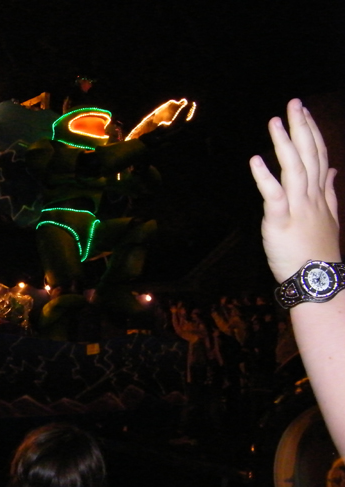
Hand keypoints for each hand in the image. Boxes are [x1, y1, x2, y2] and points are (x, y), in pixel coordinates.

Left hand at [250, 98, 339, 282]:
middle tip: (293, 103)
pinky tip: (256, 160)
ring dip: (284, 144)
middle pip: (308, 156)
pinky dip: (264, 177)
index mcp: (320, 194)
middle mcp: (311, 197)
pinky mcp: (281, 221)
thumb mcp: (329, 216)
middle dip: (301, 128)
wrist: (317, 281)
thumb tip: (333, 169)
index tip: (305, 111)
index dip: (312, 132)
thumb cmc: (319, 250)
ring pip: (293, 170)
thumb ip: (329, 190)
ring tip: (276, 122)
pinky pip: (274, 196)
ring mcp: (297, 208)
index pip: (318, 156)